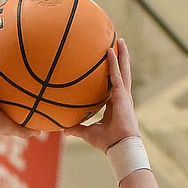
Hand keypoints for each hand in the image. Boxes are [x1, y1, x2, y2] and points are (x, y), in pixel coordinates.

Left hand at [65, 38, 139, 152]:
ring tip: (120, 40)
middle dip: (121, 59)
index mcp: (114, 104)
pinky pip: (117, 75)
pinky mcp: (122, 95)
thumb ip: (77, 128)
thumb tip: (64, 130)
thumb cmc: (107, 142)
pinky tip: (110, 51)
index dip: (113, 74)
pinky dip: (113, 62)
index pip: (113, 85)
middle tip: (117, 45)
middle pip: (121, 73)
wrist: (119, 146)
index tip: (110, 64)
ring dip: (122, 55)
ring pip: (123, 70)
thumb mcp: (88, 133)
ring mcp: (123, 95)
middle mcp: (121, 97)